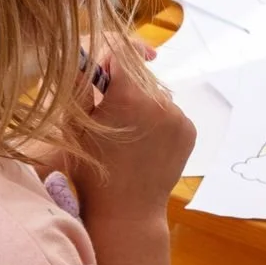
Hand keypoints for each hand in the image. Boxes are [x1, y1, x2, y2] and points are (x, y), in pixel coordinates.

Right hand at [75, 49, 194, 226]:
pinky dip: (159, 121)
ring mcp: (178, 116)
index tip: (103, 73)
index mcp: (128, 95)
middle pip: (140, 75)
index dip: (109, 60)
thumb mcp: (76, 124)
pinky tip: (145, 144)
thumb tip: (88, 53)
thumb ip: (81, 83)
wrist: (127, 211)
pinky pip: (171, 113)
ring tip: (129, 135)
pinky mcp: (189, 130)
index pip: (121, 53)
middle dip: (125, 87)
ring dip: (143, 105)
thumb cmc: (92, 169)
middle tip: (112, 114)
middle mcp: (158, 101)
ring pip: (156, 94)